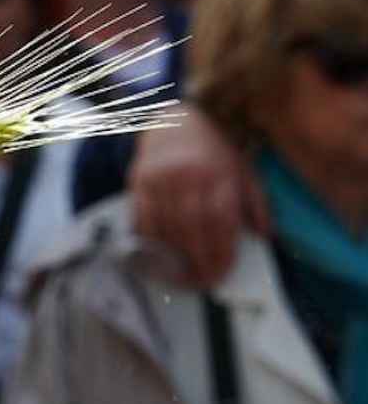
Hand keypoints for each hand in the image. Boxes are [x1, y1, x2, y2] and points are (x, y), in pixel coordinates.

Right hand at [129, 105, 268, 285]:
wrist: (177, 121)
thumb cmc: (215, 152)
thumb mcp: (244, 170)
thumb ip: (256, 203)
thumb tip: (265, 236)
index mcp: (220, 174)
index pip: (220, 221)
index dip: (221, 252)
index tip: (221, 273)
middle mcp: (189, 177)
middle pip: (192, 228)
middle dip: (198, 260)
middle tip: (202, 282)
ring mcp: (160, 179)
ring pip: (166, 227)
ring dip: (173, 256)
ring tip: (181, 275)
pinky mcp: (138, 182)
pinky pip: (142, 218)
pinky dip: (150, 240)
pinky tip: (158, 254)